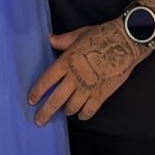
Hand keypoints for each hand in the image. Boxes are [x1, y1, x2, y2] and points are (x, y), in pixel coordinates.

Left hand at [27, 20, 141, 125]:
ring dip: (66, 111)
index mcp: (66, 62)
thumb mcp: (79, 34)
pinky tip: (81, 115)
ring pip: (72, 107)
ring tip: (64, 112)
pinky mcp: (101, 94)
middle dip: (46, 112)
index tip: (31, 100)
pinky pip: (89, 110)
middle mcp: (74, 78)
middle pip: (56, 99)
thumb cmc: (100, 36)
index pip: (46, 80)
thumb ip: (63, 40)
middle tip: (39, 120)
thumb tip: (50, 39)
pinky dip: (83, 115)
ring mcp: (88, 88)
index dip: (37, 91)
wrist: (124, 43)